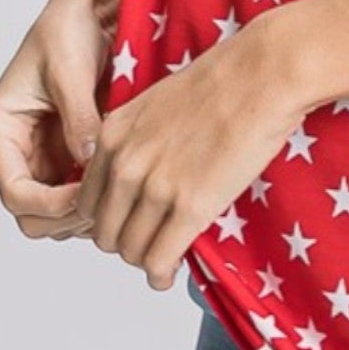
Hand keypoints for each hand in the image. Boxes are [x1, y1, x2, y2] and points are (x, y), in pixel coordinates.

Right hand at [0, 0, 122, 242]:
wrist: (87, 11)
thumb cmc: (68, 30)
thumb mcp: (69, 70)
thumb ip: (78, 117)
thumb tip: (88, 160)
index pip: (15, 193)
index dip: (51, 206)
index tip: (91, 197)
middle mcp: (14, 150)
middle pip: (32, 215)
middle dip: (69, 216)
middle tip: (112, 202)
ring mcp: (40, 157)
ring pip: (56, 213)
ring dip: (85, 213)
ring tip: (122, 192)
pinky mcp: (66, 156)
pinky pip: (78, 195)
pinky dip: (98, 198)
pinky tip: (124, 183)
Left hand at [74, 19, 305, 291]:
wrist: (262, 75)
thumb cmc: (222, 81)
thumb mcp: (156, 104)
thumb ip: (135, 139)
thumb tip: (136, 173)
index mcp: (112, 136)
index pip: (86, 201)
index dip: (106, 218)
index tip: (126, 223)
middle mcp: (125, 164)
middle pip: (103, 232)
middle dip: (123, 242)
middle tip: (147, 242)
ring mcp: (156, 187)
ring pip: (130, 250)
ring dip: (144, 259)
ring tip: (161, 257)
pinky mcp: (191, 206)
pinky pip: (159, 258)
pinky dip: (161, 274)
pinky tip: (169, 274)